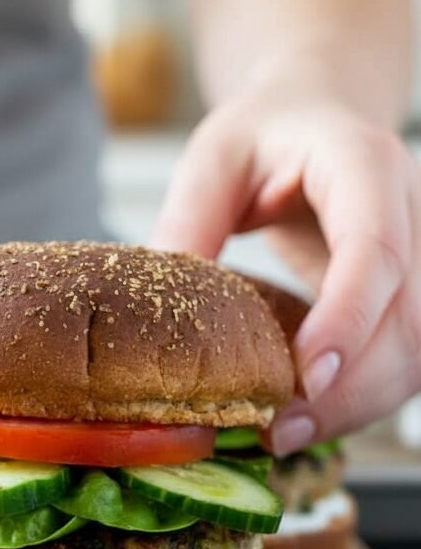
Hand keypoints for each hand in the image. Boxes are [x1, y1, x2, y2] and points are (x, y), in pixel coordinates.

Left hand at [151, 92, 420, 452]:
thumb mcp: (212, 158)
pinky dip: (361, 400)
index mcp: (364, 164)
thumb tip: (153, 318)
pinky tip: (308, 417)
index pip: (376, 248)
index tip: (309, 375)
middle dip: (349, 388)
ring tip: (283, 434)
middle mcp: (412, 211)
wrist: (317, 114)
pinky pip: (405, 362)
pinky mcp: (411, 296)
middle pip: (408, 319)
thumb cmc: (264, 132)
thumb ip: (188, 224)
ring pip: (417, 353)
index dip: (349, 317)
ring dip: (356, 406)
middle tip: (276, 430)